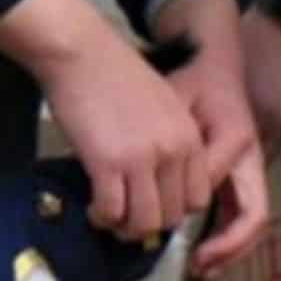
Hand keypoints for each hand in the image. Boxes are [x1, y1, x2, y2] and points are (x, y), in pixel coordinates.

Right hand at [0, 0, 209, 238]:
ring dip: (124, 227)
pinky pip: (112, 211)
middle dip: (148, 224)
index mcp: (189, 138)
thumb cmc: (114, 75)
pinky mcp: (108, 163)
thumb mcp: (161, 108)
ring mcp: (142, 159)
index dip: (173, 209)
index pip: (198, 198)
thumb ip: (167, 142)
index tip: (151, 205)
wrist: (82, 52)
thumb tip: (157, 183)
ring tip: (108, 217)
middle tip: (125, 217)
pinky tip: (92, 207)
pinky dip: (101, 217)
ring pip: (144, 222)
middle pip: (172, 216)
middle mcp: (173, 151)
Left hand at [153, 0, 269, 277]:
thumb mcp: (172, 97)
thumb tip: (141, 178)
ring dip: (229, 247)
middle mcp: (249, 155)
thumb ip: (163, 134)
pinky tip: (205, 253)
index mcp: (234, 136)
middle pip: (252, 214)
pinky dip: (226, 235)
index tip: (159, 224)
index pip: (211, 186)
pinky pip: (239, 211)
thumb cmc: (190, 75)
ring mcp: (248, 166)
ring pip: (249, 218)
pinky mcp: (239, 172)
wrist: (213, 56)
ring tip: (202, 267)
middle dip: (228, 245)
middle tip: (198, 266)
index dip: (184, 209)